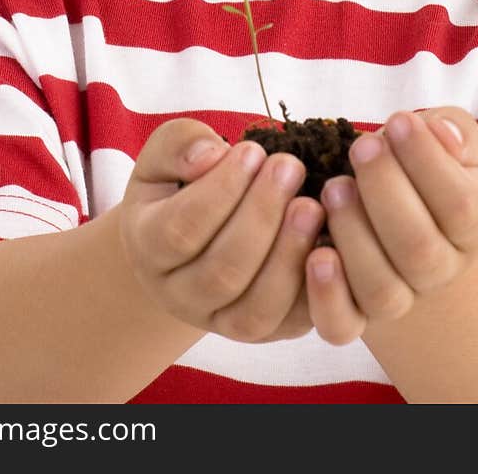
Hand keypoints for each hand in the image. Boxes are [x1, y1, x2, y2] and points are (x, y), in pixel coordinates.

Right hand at [119, 117, 325, 341]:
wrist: (189, 241)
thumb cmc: (181, 184)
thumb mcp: (165, 156)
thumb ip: (179, 144)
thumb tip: (211, 156)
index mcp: (148, 248)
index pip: (180, 229)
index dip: (221, 190)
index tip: (254, 150)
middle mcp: (179, 296)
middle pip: (222, 272)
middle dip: (261, 216)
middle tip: (291, 167)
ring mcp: (221, 322)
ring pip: (255, 310)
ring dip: (288, 256)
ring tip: (313, 205)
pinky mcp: (265, 332)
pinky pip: (290, 324)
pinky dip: (315, 290)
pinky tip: (330, 241)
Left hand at [306, 107, 477, 345]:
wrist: (404, 227)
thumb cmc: (420, 171)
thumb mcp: (446, 142)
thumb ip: (451, 130)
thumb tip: (441, 132)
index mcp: (470, 226)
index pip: (459, 205)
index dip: (428, 162)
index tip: (398, 120)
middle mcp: (439, 270)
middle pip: (418, 249)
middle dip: (386, 190)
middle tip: (361, 147)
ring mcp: (399, 298)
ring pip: (381, 288)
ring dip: (354, 235)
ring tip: (333, 188)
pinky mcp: (353, 316)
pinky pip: (341, 325)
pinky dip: (326, 296)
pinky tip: (314, 253)